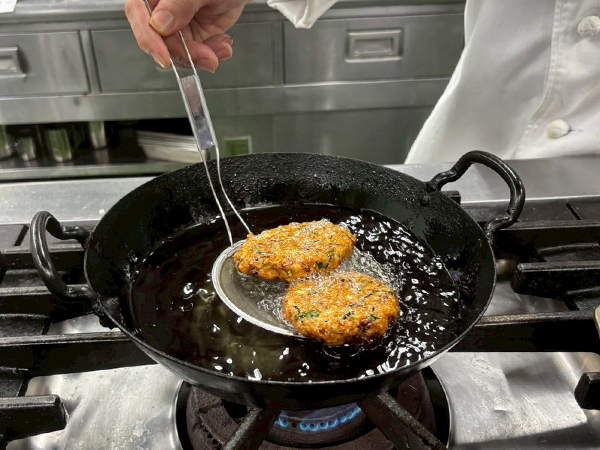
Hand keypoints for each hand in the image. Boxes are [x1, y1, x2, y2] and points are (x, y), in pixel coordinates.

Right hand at [125, 0, 250, 71]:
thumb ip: (179, 3)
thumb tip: (159, 23)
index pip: (138, 15)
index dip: (149, 39)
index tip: (164, 58)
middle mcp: (161, 9)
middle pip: (159, 42)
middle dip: (186, 54)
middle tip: (208, 57)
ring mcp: (176, 25)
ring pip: (177, 53)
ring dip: (201, 57)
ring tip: (222, 47)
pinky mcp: (192, 36)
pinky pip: (194, 56)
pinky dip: (211, 56)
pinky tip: (223, 44)